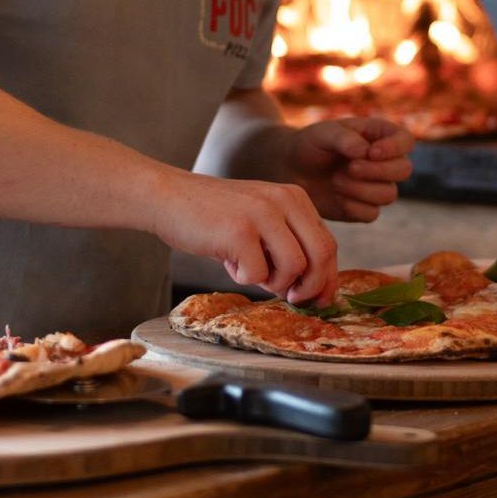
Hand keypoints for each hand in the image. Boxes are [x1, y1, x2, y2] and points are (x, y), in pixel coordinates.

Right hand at [152, 169, 337, 303]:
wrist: (168, 197)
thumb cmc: (215, 217)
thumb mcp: (261, 221)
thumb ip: (288, 244)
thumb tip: (314, 290)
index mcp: (294, 197)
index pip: (328, 243)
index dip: (327, 278)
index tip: (320, 300)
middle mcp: (284, 200)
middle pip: (321, 254)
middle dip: (311, 286)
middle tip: (293, 299)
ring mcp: (262, 213)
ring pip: (294, 267)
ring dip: (274, 283)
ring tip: (250, 272)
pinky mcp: (239, 230)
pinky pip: (257, 274)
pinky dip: (243, 278)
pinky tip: (228, 262)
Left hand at [288, 117, 413, 222]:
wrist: (291, 169)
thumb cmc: (310, 145)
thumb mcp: (323, 133)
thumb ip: (344, 139)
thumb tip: (365, 152)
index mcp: (379, 136)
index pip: (406, 140)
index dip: (395, 148)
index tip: (371, 152)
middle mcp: (384, 162)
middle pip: (403, 170)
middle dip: (377, 171)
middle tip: (349, 168)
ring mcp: (376, 187)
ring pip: (389, 195)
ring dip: (361, 189)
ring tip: (335, 181)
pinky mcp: (364, 209)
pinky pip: (371, 214)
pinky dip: (353, 207)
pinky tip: (336, 196)